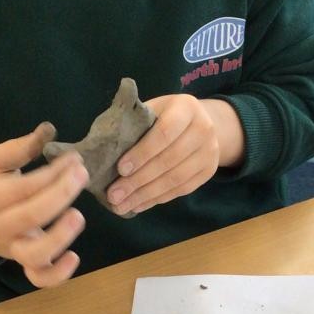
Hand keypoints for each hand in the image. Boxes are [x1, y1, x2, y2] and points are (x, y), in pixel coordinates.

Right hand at [0, 123, 89, 288]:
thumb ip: (18, 148)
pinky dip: (57, 275)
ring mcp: (13, 249)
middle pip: (31, 215)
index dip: (52, 172)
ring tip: (78, 216)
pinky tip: (74, 257)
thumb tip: (48, 130)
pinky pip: (39, 278)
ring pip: (35, 255)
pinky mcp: (25, 263)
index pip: (23, 186)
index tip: (74, 159)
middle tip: (82, 174)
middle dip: (61, 194)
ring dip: (60, 237)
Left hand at [105, 95, 243, 215]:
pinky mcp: (209, 172)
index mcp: (186, 108)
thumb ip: (134, 124)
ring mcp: (209, 152)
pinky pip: (181, 190)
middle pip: (169, 160)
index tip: (121, 169)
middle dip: (138, 180)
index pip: (164, 133)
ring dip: (146, 195)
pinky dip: (157, 199)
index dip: (142, 153)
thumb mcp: (153, 109)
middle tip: (114, 195)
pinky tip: (138, 205)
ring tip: (122, 205)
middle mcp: (203, 129)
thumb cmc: (166, 115)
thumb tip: (104, 152)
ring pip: (175, 179)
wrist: (203, 122)